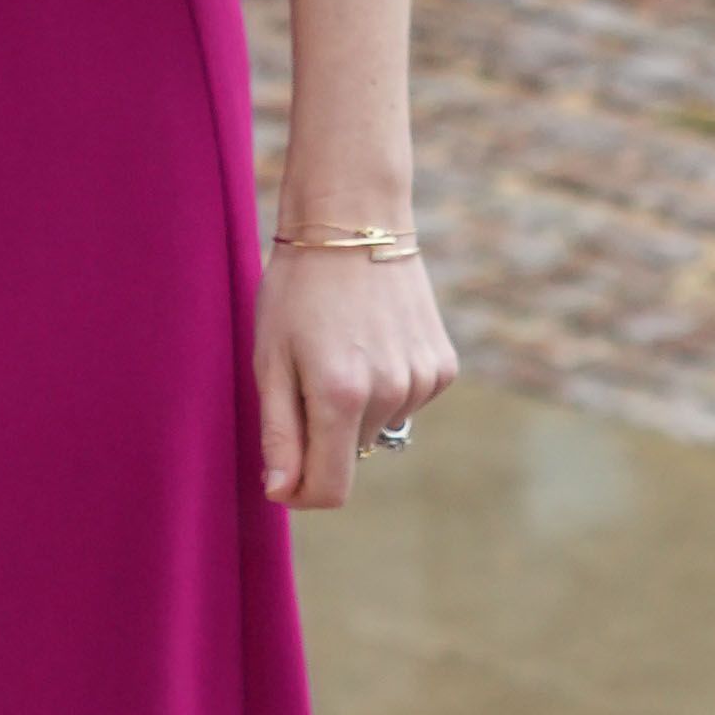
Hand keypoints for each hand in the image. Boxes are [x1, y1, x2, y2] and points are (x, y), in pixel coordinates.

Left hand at [255, 241, 454, 509]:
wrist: (355, 222)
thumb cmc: (299, 289)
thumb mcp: (271, 360)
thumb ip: (279, 433)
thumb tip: (283, 491)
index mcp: (340, 396)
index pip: (330, 489)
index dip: (301, 492)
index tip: (283, 474)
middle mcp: (390, 394)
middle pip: (352, 455)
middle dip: (324, 434)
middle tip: (305, 374)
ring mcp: (422, 381)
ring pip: (379, 428)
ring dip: (356, 407)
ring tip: (341, 349)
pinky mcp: (443, 368)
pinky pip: (406, 402)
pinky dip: (386, 386)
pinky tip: (373, 342)